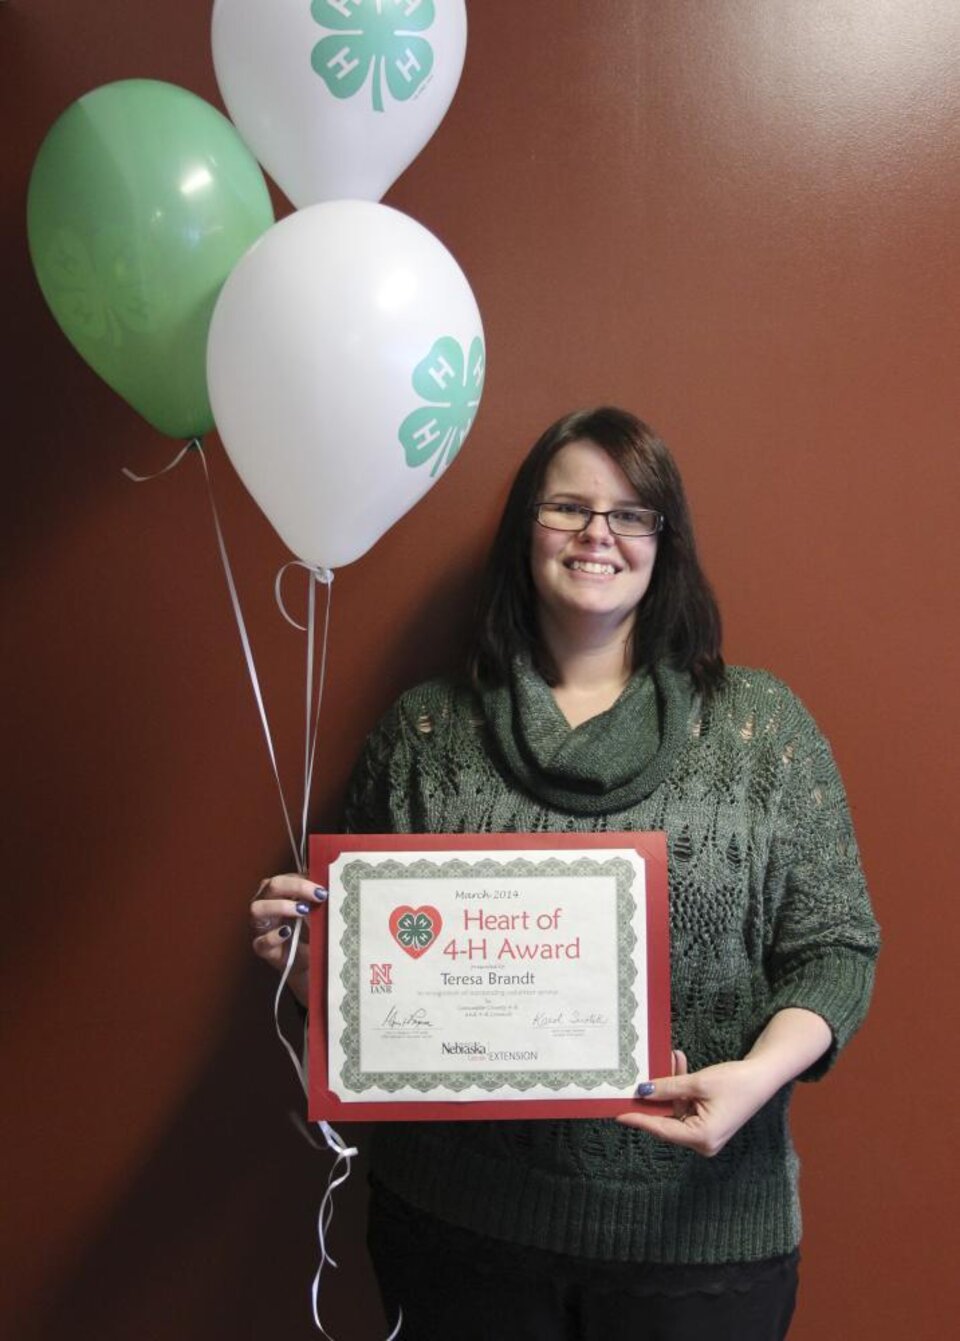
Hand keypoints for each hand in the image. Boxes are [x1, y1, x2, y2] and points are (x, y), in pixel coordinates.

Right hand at [249, 874, 325, 1006]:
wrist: (306, 960)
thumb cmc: (309, 929)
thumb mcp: (315, 910)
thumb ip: (317, 896)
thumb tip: (331, 881)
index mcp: (276, 892)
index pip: (284, 878)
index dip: (304, 881)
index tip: (323, 888)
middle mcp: (264, 903)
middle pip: (272, 886)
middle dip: (296, 887)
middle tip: (318, 895)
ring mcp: (260, 926)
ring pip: (258, 908)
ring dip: (281, 906)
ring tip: (302, 910)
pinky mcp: (261, 947)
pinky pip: (261, 940)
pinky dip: (274, 936)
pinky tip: (288, 932)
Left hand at [617, 1008, 832, 1156]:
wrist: (763, 1076)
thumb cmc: (736, 1081)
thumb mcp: (697, 1082)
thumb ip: (667, 1088)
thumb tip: (642, 1091)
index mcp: (701, 1138)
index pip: (662, 1129)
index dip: (639, 1119)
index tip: (618, 1113)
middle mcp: (703, 1142)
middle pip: (668, 1119)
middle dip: (657, 1094)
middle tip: (635, 1080)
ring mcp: (706, 1133)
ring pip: (677, 1109)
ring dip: (671, 1085)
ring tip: (670, 1057)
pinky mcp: (708, 1122)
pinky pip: (687, 1106)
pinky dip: (681, 1088)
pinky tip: (678, 1063)